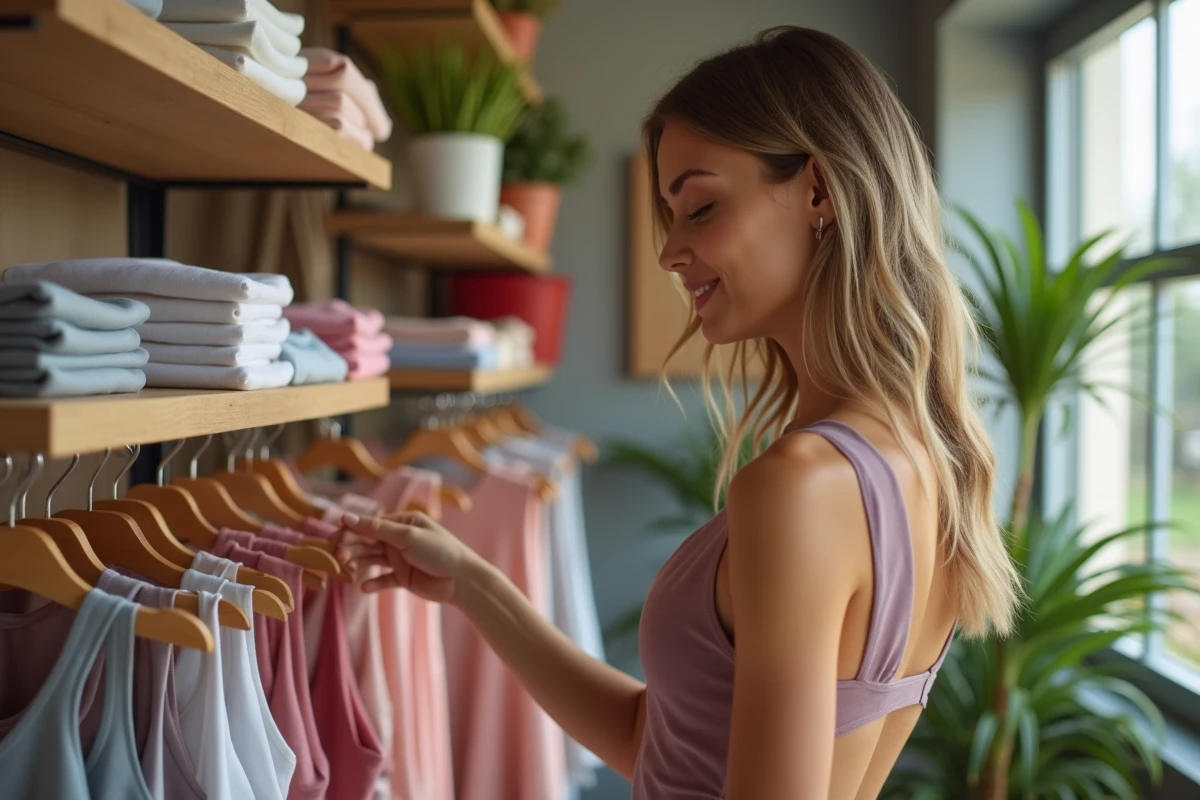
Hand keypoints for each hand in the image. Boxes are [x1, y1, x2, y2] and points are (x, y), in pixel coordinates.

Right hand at [339, 511, 479, 603]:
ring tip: (346, 571)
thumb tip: (347, 517)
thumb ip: (376, 528)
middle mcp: (399, 539)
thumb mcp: (406, 536)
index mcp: (403, 522)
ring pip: (371, 559)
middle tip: (338, 557)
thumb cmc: (439, 551)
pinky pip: (382, 579)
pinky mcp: (402, 578)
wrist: (462, 580)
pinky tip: (364, 587)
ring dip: (358, 564)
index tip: (333, 538)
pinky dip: (373, 583)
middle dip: (351, 548)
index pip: (370, 524)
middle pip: (367, 542)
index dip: (351, 530)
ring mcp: (400, 559)